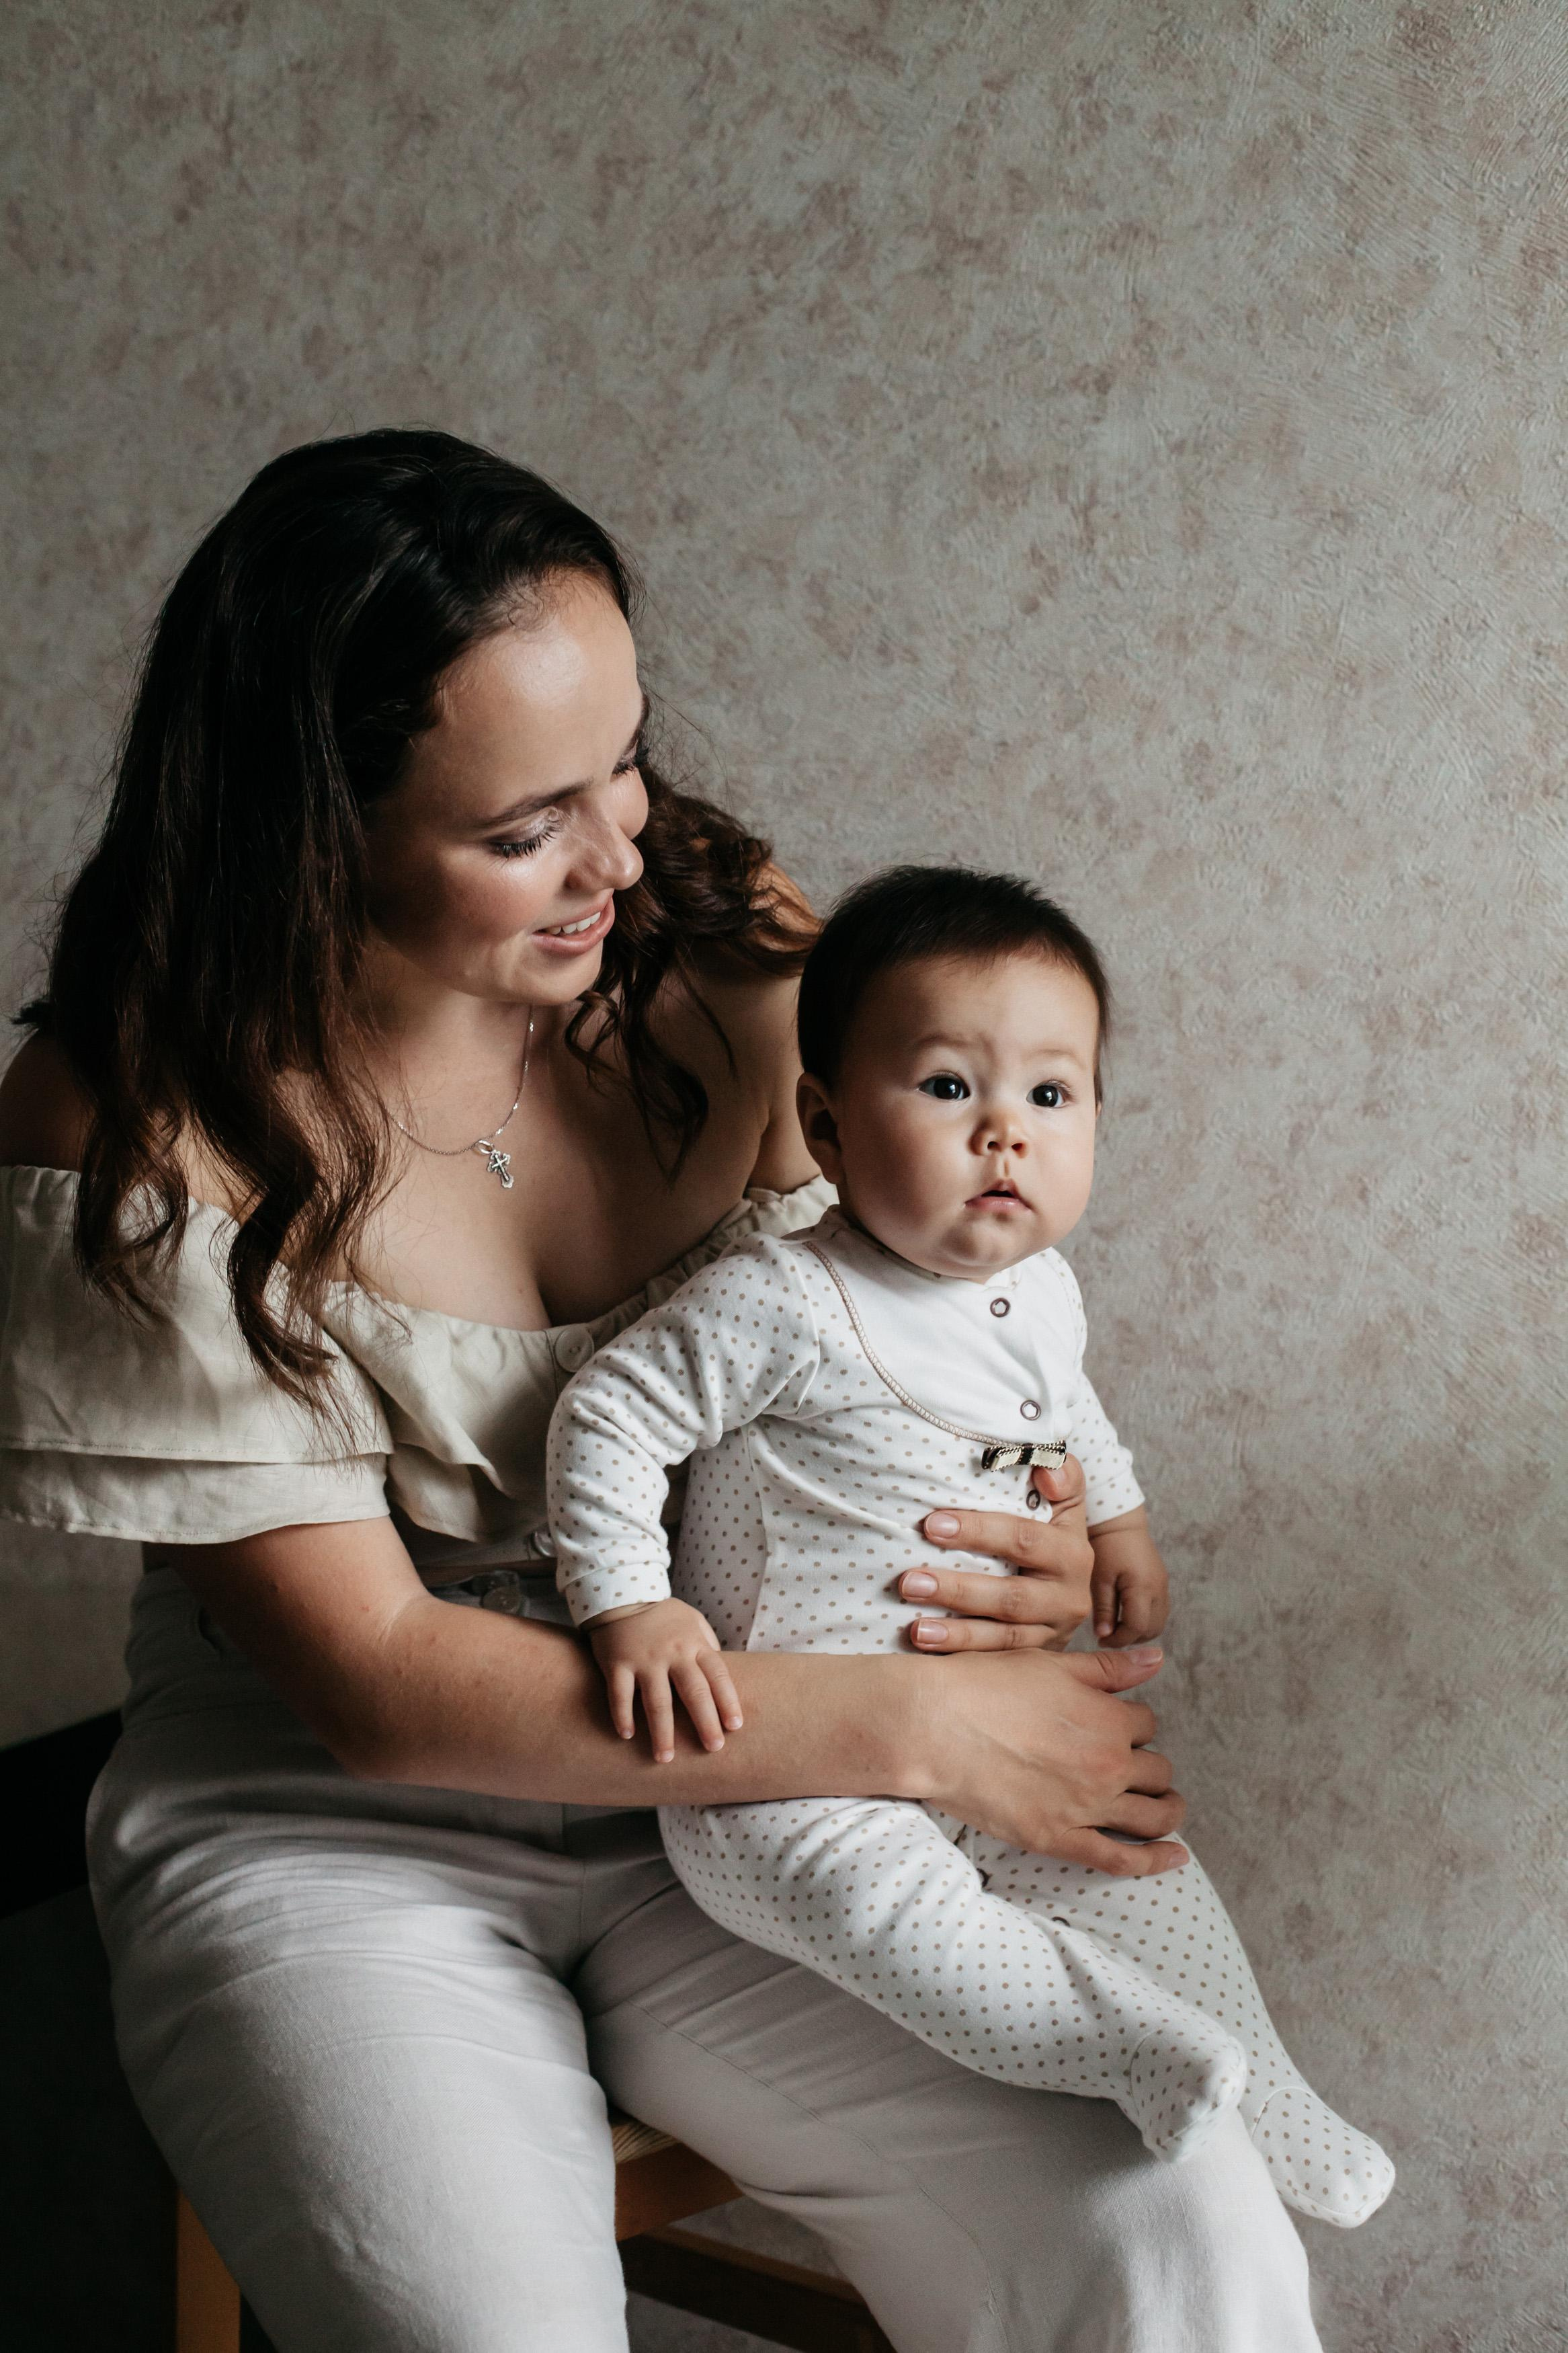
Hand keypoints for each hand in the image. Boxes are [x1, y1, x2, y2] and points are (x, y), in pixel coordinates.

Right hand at [588, 1599, 742, 1762]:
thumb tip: (722, 1679)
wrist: (622, 1594)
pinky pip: (620, 1694)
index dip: (727, 1701)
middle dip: (705, 1722)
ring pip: (656, 1701)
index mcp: (694, 1644)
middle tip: (713, 1748)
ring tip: (665, 1758)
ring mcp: (644, 1659)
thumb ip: (708, 1647)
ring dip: (662, 1732)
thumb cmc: (664, 1616)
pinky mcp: (617, 1663)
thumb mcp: (693, 1621)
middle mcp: (672, 1653)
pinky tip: (627, 1736)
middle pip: (693, 1692)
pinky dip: (623, 1716)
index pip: (717, 1675)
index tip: (735, 1727)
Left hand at [896, 1457, 1092, 1650]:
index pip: (1023, 1539)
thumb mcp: (1064, 1503)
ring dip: (956, 1634)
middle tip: (909, 1582)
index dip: (979, 1532)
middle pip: (1011, 1597)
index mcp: (1071, 1553)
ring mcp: (1052, 1632)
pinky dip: (961, 1656)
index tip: (932, 1525)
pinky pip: (997, 1660)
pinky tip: (927, 1648)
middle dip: (959, 1590)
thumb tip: (1046, 1469)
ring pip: (1003, 1636)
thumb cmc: (1052, 1534)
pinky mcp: (1035, 1656)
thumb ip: (1060, 1475)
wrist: (1072, 1587)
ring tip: (915, 1628)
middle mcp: (1067, 1597)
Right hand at [917, 1644, 1188, 1874]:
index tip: (1116, 1725)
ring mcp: (1085, 1807)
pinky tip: (1175, 1857)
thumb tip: (1158, 1658)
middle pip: (1157, 1770)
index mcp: (1108, 1719)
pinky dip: (1154, 1861)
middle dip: (1151, 1766)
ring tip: (1169, 1808)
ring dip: (1169, 1810)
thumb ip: (1109, 1669)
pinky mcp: (1058, 1838)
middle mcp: (1107, 1765)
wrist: (934, 1726)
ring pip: (1153, 1815)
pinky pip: (1121, 1858)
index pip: (1147, 1724)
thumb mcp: (1052, 1664)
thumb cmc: (986, 1686)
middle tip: (1136, 1766)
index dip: (1133, 1723)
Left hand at [1088, 1508, 1169, 1644]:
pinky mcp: (1161, 1582)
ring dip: (1140, 1630)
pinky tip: (1126, 1613)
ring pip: (1159, 1622)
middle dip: (1131, 1638)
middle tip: (1109, 1635)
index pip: (1137, 1627)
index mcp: (1142, 1587)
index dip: (1119, 1639)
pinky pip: (1160, 1610)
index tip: (1102, 1639)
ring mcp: (1163, 1585)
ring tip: (1117, 1625)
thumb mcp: (1100, 1579)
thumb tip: (1104, 1635)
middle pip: (1152, 1629)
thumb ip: (1104, 1609)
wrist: (1120, 1522)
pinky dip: (1146, 1619)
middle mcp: (1158, 1589)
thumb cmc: (1106, 1547)